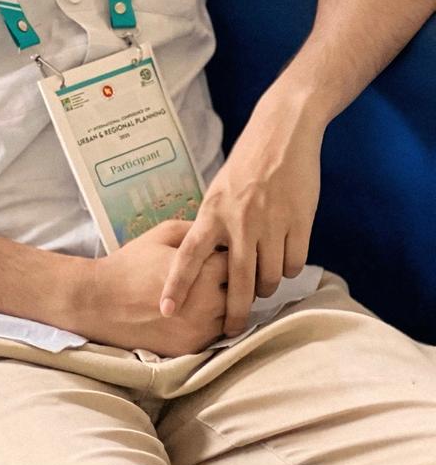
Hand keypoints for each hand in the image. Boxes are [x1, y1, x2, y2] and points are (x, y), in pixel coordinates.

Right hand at [74, 219, 228, 354]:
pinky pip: (214, 336)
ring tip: (204, 294)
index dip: (229, 256)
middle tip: (215, 275)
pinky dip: (209, 324)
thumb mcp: (162, 234)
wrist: (100, 302)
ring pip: (230, 318)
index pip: (238, 263)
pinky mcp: (190, 349)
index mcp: (202, 272)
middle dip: (231, 283)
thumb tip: (220, 232)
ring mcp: (200, 330)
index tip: (220, 253)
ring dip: (223, 306)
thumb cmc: (130, 263)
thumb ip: (195, 230)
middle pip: (239, 293)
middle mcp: (207, 304)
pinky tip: (193, 311)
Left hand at [158, 98, 322, 336]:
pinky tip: (285, 259)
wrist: (282, 133)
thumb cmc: (248, 162)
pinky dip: (289, 268)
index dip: (176, 285)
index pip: (189, 256)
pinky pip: (293, 264)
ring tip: (262, 284)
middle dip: (234, 314)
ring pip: (269, 277)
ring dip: (266, 288)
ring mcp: (270, 223)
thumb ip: (214, 223)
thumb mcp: (220, 189)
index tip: (166, 309)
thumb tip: (208, 259)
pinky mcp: (299, 222)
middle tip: (232, 331)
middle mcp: (239, 220)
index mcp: (213, 211)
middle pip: (236, 281)